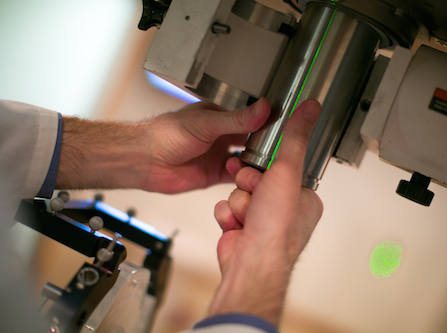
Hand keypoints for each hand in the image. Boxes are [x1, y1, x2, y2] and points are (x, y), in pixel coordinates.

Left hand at [56, 99, 269, 192]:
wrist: (146, 161)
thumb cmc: (166, 135)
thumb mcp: (207, 123)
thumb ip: (237, 120)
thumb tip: (263, 109)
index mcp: (220, 116)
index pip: (251, 116)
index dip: (268, 121)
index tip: (286, 124)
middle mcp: (221, 135)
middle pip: (251, 139)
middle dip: (265, 143)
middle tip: (285, 148)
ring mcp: (218, 155)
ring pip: (246, 158)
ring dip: (256, 162)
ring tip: (274, 164)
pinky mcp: (213, 174)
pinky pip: (235, 176)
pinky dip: (245, 178)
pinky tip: (255, 178)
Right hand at [209, 100, 322, 325]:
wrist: (251, 261)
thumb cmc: (276, 227)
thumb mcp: (287, 170)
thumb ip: (295, 137)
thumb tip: (310, 108)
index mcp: (301, 198)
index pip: (280, 167)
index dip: (265, 164)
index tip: (260, 165)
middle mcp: (283, 211)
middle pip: (254, 177)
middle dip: (247, 183)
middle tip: (253, 190)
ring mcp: (261, 222)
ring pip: (238, 192)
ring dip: (238, 200)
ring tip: (246, 214)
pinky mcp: (241, 229)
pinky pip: (226, 207)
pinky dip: (227, 214)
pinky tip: (235, 224)